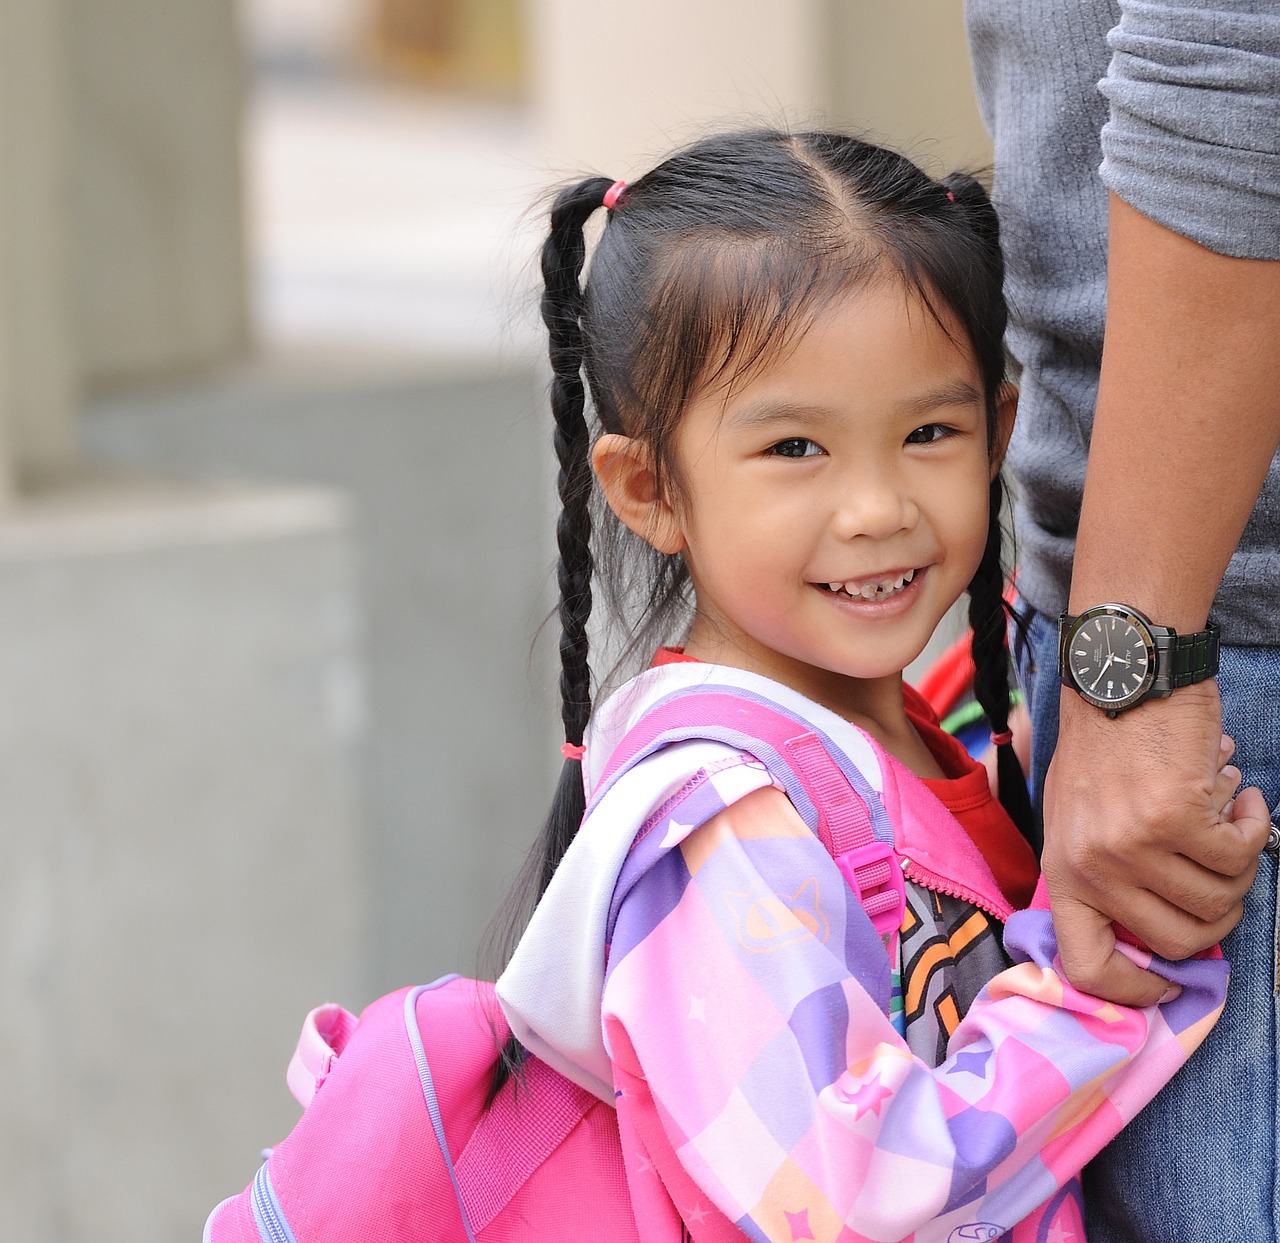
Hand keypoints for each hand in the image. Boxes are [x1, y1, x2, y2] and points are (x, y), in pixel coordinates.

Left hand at [1041, 679, 1270, 1005]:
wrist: (1119, 678)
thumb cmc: (1103, 747)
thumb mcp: (1078, 819)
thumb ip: (1107, 875)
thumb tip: (1157, 940)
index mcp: (1063, 872)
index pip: (1087, 966)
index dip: (1134, 993)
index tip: (1170, 985)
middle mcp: (1091, 866)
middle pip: (1180, 942)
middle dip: (1219, 912)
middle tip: (1222, 868)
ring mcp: (1130, 845)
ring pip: (1220, 900)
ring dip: (1239, 863)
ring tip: (1225, 817)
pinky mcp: (1173, 818)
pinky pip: (1240, 855)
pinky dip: (1252, 828)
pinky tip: (1238, 797)